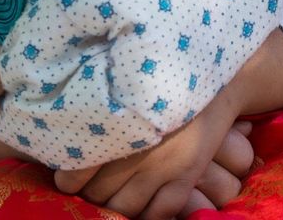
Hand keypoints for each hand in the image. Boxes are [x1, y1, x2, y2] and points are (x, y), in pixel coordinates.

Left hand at [54, 92, 249, 218]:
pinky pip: (160, 213)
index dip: (68, 182)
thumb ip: (99, 117)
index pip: (75, 174)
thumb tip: (65, 141)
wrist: (216, 77)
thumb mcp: (124, 90)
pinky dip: (148, 215)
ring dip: (116, 205)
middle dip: (91, 193)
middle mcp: (137, 151)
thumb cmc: (160, 80)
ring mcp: (164, 167)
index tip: (69, 177)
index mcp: (116, 126)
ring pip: (125, 208)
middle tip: (92, 185)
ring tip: (115, 194)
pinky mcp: (188, 175)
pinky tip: (142, 205)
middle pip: (98, 193)